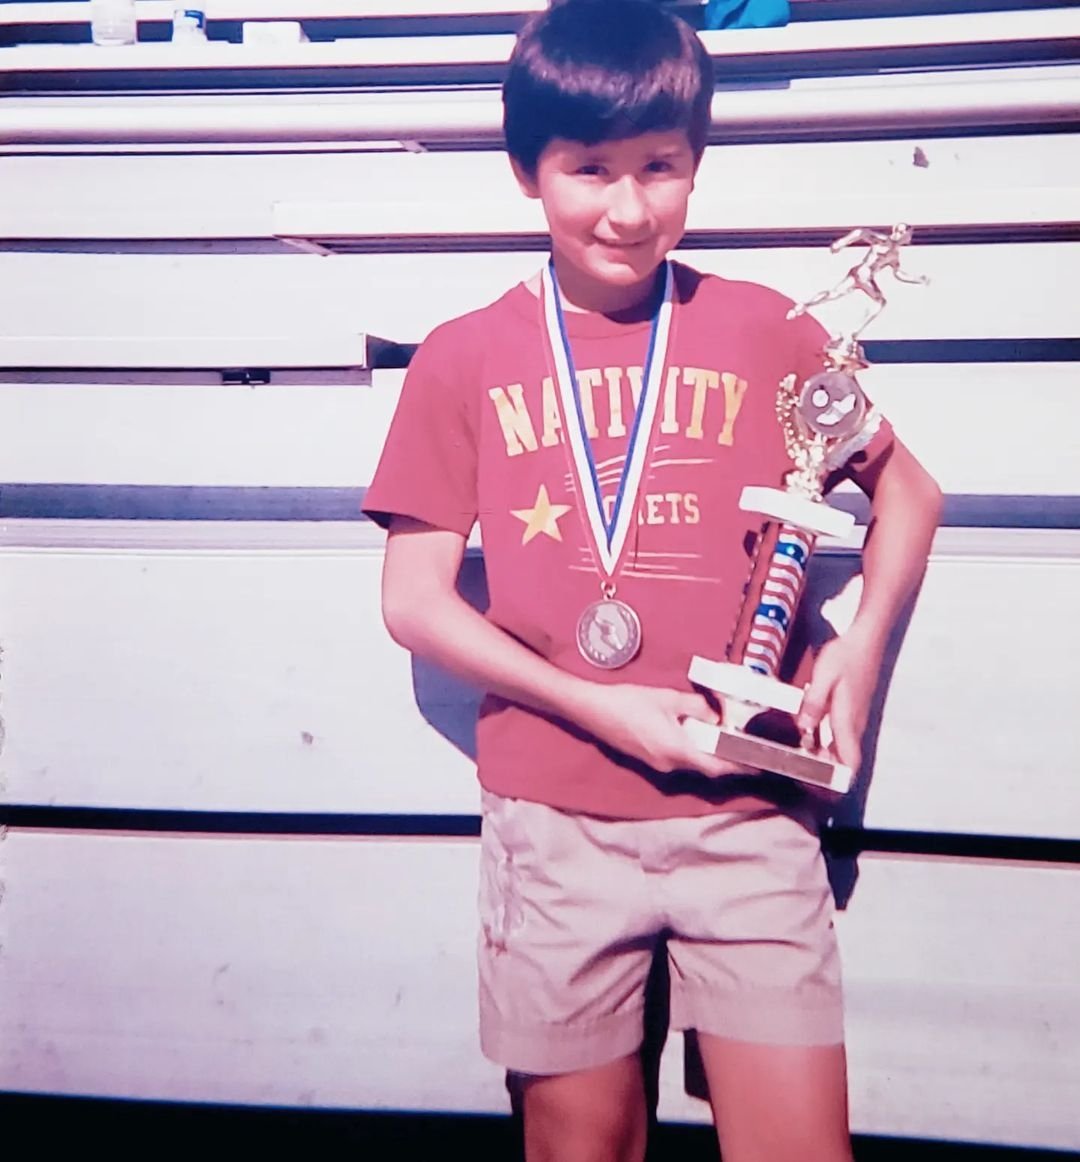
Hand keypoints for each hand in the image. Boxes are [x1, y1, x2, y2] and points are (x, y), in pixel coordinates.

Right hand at [575, 682, 753, 778]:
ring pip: (691, 765)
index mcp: (676, 750)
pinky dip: (692, 752)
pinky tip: (697, 737)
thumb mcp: (667, 698)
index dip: (739, 768)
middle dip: (727, 761)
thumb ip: (695, 707)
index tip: (759, 766)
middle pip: (706, 769)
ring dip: (708, 756)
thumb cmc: (628, 702)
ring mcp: (657, 765)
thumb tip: (714, 716)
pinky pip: (678, 760)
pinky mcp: (648, 760)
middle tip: (746, 749)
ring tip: (726, 741)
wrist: (592, 710)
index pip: (716, 766)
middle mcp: (669, 764)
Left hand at [797, 628, 884, 770]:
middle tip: (801, 773)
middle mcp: (855, 723)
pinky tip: (809, 733)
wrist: (865, 638)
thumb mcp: (823, 677)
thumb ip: (813, 704)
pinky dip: (826, 740)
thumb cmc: (846, 656)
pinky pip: (840, 732)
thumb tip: (804, 728)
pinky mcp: (852, 708)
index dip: (837, 780)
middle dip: (826, 771)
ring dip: (825, 755)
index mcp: (848, 720)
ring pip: (842, 746)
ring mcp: (855, 716)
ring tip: (801, 756)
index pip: (850, 762)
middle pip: (844, 759)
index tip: (820, 788)